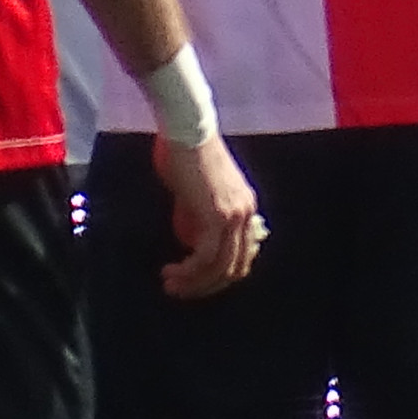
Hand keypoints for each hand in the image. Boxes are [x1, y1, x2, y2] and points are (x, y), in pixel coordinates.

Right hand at [154, 132, 267, 297]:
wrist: (185, 129)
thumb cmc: (183, 154)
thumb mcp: (193, 193)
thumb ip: (196, 217)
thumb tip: (189, 242)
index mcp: (246, 208)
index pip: (241, 256)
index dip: (216, 275)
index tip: (191, 280)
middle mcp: (247, 215)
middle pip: (234, 268)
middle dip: (205, 286)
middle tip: (179, 290)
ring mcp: (235, 216)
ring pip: (220, 268)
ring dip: (194, 283)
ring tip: (170, 285)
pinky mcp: (218, 216)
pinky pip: (205, 258)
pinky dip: (188, 272)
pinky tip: (171, 273)